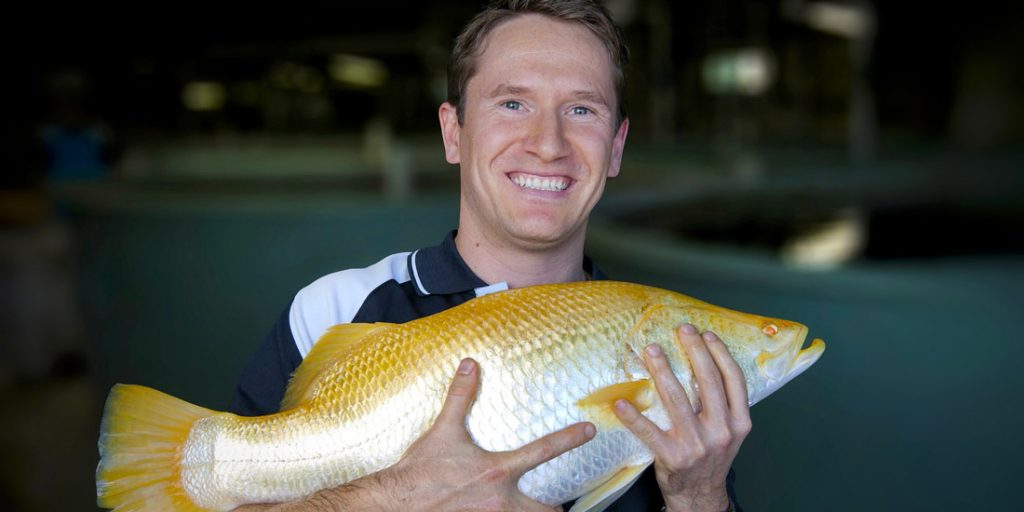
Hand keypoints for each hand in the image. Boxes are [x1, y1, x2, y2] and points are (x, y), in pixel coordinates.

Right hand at [236, 358, 595, 510]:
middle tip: (564, 507)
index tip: (589, 430)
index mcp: (498, 470)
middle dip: (557, 510)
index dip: (570, 437)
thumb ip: (460, 398)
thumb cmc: (419, 471)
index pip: (544, 450)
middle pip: (547, 511)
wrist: (395, 504)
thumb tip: (469, 366)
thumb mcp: (443, 432)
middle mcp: (501, 500)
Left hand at [613, 324, 750, 511]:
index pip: (733, 379)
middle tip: (681, 330)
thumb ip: (723, 405)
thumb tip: (703, 362)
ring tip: (652, 350)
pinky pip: (649, 432)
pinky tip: (622, 401)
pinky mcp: (673, 456)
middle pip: (708, 381)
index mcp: (739, 422)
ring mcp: (697, 444)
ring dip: (662, 370)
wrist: (700, 495)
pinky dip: (634, 416)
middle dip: (694, 350)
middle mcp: (721, 431)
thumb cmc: (711, 456)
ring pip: (677, 399)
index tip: (707, 334)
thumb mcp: (729, 432)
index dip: (720, 353)